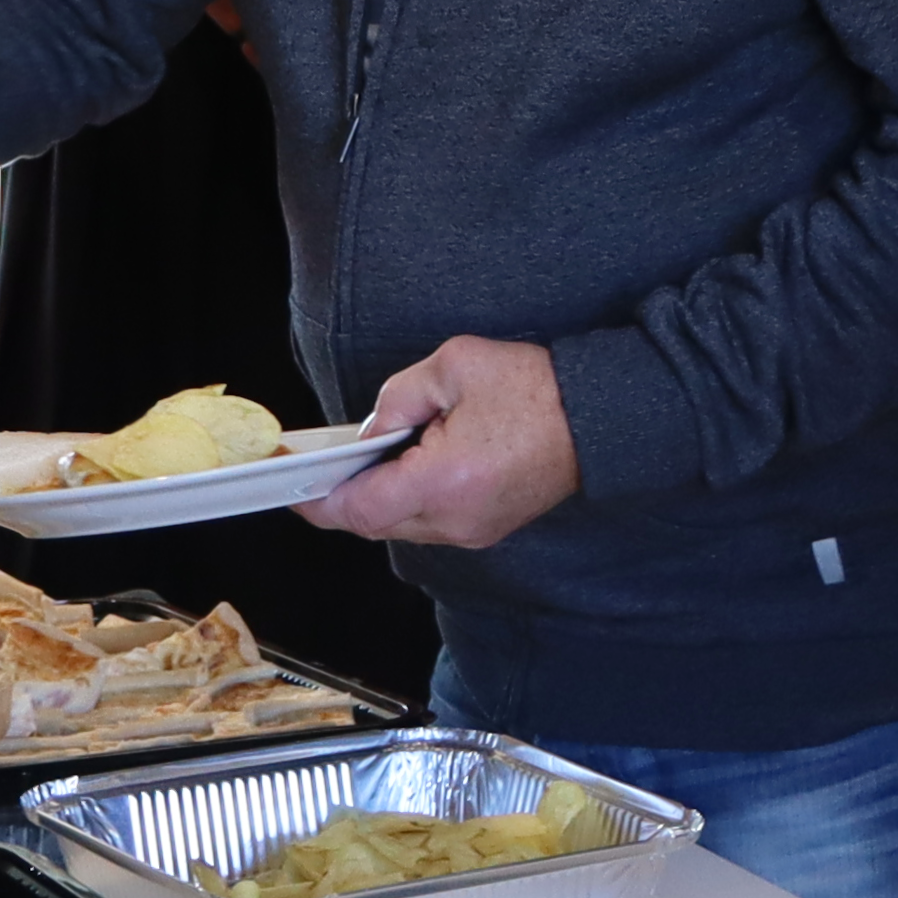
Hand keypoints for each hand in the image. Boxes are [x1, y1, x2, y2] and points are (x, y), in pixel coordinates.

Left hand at [318, 335, 580, 552]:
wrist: (602, 417)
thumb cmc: (537, 389)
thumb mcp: (454, 366)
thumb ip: (398, 397)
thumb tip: (371, 431)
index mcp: (445, 481)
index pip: (360, 510)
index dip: (320, 501)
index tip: (294, 489)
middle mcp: (457, 519)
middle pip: (375, 524)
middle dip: (346, 497)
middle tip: (327, 464)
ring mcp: (474, 531)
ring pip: (401, 526)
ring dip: (379, 498)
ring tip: (373, 459)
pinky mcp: (487, 528)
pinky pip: (430, 523)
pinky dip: (409, 500)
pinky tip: (409, 468)